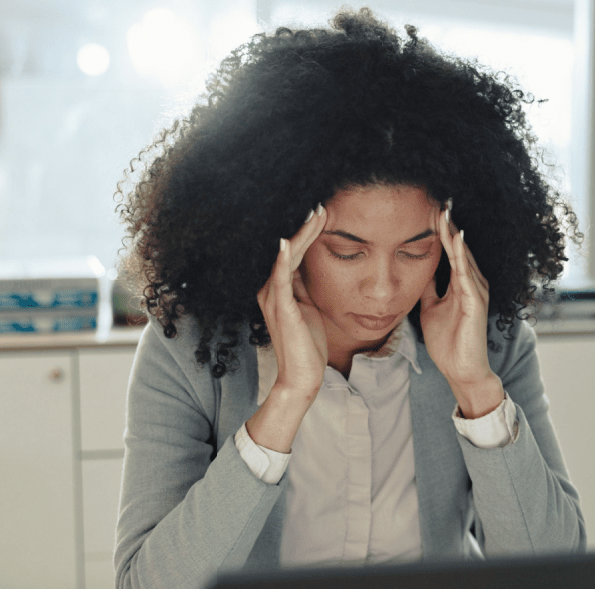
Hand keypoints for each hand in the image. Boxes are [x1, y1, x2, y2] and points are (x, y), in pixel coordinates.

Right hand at [254, 205, 327, 400]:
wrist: (303, 376)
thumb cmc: (309, 345)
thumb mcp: (310, 309)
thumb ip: (307, 288)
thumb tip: (315, 267)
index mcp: (279, 290)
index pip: (294, 253)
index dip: (307, 233)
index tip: (324, 214)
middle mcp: (271, 290)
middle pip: (289, 250)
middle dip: (306, 227)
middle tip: (322, 206)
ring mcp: (274, 298)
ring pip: (286, 258)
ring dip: (301, 235)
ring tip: (316, 214)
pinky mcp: (281, 308)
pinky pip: (280, 279)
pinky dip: (284, 259)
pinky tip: (288, 242)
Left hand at [420, 202, 504, 418]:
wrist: (460, 370)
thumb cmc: (448, 342)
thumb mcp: (430, 308)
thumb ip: (427, 289)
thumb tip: (414, 269)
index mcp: (461, 284)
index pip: (451, 250)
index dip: (441, 230)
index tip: (430, 208)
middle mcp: (472, 283)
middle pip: (459, 247)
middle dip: (450, 224)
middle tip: (440, 199)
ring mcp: (476, 292)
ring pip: (463, 256)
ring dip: (455, 234)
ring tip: (445, 212)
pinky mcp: (475, 303)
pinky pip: (466, 275)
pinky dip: (460, 256)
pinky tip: (455, 239)